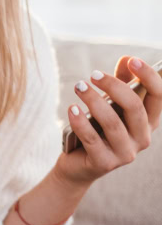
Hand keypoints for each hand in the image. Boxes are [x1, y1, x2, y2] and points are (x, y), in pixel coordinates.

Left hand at [56, 56, 161, 186]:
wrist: (77, 166)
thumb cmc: (97, 130)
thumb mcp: (111, 106)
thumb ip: (121, 84)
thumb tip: (127, 59)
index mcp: (149, 123)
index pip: (159, 97)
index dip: (149, 77)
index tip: (133, 60)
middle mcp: (142, 139)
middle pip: (133, 107)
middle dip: (113, 86)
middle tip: (93, 75)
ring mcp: (125, 154)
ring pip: (112, 122)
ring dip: (93, 101)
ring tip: (79, 86)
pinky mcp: (104, 163)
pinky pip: (91, 139)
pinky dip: (80, 122)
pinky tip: (72, 108)